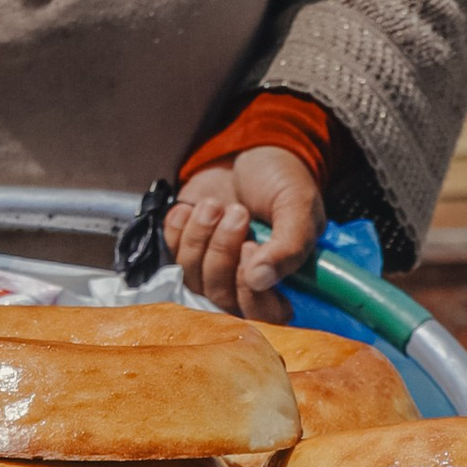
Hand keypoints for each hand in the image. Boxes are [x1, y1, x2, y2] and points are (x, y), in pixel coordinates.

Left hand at [164, 146, 324, 319]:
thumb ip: (288, 246)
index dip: (250, 291)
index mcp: (281, 282)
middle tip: (237, 213)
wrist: (252, 150)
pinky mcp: (184, 248)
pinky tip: (192, 208)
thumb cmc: (282, 179)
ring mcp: (210, 267)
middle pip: (220, 298)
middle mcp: (243, 283)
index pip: (262, 316)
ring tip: (216, 205)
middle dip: (223, 252)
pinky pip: (168, 255)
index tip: (252, 247)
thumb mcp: (298, 206)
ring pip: (191, 277)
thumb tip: (259, 279)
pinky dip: (176, 229)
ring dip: (200, 237)